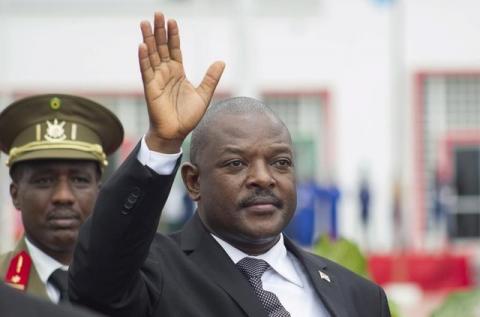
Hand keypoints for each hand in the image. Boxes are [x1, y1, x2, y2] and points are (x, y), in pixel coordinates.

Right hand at [139, 12, 224, 152]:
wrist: (177, 133)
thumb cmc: (188, 117)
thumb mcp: (203, 94)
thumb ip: (210, 78)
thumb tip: (221, 62)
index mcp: (178, 73)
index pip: (175, 49)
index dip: (173, 35)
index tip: (172, 20)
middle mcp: (166, 73)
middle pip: (162, 47)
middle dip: (159, 31)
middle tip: (157, 13)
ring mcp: (157, 79)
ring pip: (152, 55)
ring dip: (148, 39)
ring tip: (144, 23)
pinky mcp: (150, 88)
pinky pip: (146, 70)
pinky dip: (144, 58)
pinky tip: (142, 45)